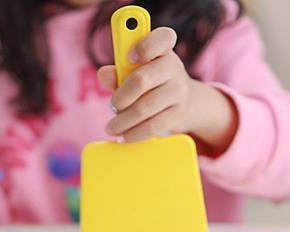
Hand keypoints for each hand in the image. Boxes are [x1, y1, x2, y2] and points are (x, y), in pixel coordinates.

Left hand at [97, 27, 237, 149]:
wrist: (186, 102)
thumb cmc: (153, 82)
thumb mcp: (137, 70)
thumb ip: (118, 70)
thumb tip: (103, 74)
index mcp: (163, 49)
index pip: (162, 38)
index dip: (145, 46)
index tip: (129, 58)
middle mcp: (174, 67)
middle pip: (141, 80)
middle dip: (120, 97)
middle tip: (112, 106)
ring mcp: (179, 91)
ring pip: (144, 108)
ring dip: (122, 121)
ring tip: (112, 128)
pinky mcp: (179, 114)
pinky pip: (153, 126)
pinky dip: (135, 133)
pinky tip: (125, 136)